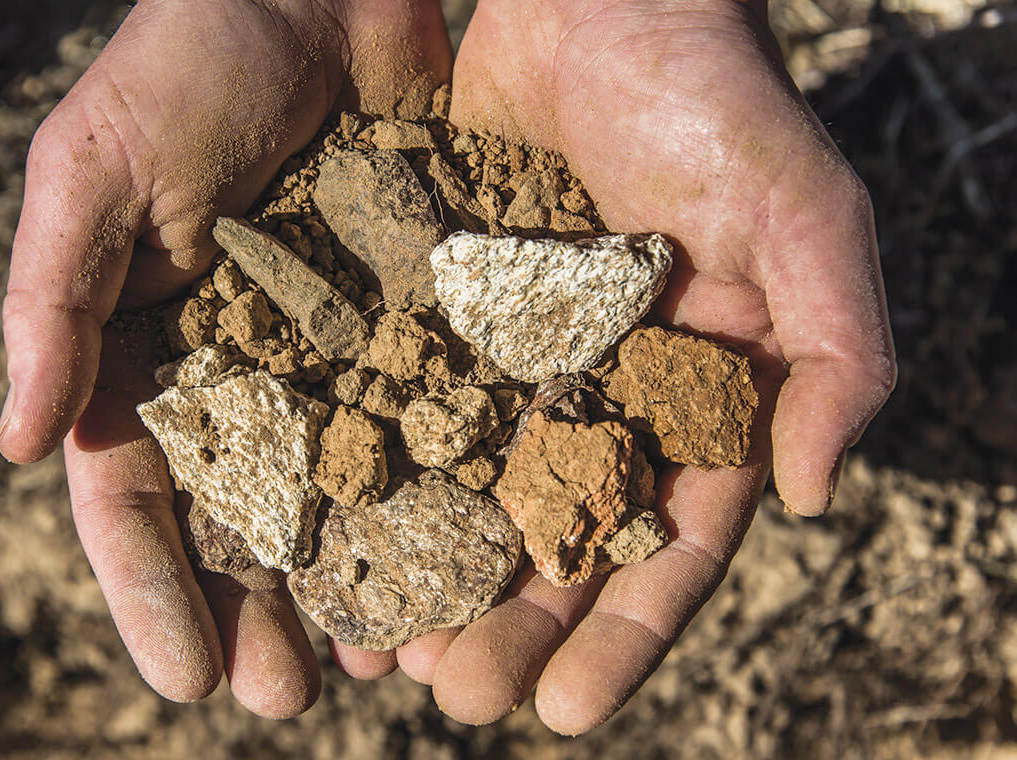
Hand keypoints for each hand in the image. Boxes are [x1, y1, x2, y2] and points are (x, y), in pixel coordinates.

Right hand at [0, 0, 450, 714]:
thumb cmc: (189, 62)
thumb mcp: (96, 172)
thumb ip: (54, 302)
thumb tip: (12, 447)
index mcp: (149, 351)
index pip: (136, 496)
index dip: (154, 591)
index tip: (189, 680)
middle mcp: (244, 371)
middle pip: (245, 520)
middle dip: (261, 612)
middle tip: (289, 699)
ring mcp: (336, 353)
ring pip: (343, 493)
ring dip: (354, 578)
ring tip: (379, 661)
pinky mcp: (417, 321)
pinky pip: (429, 424)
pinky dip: (439, 496)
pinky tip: (462, 558)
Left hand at [391, 0, 895, 733]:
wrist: (606, 2)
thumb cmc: (719, 100)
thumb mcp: (807, 218)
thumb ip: (833, 354)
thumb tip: (803, 496)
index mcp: (697, 397)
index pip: (666, 538)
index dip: (623, 630)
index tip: (568, 710)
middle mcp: (605, 395)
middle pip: (557, 536)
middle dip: (514, 624)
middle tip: (457, 697)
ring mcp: (518, 361)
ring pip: (471, 491)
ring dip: (434, 573)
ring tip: (381, 647)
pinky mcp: (443, 312)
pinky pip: (404, 407)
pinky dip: (372, 474)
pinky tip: (330, 535)